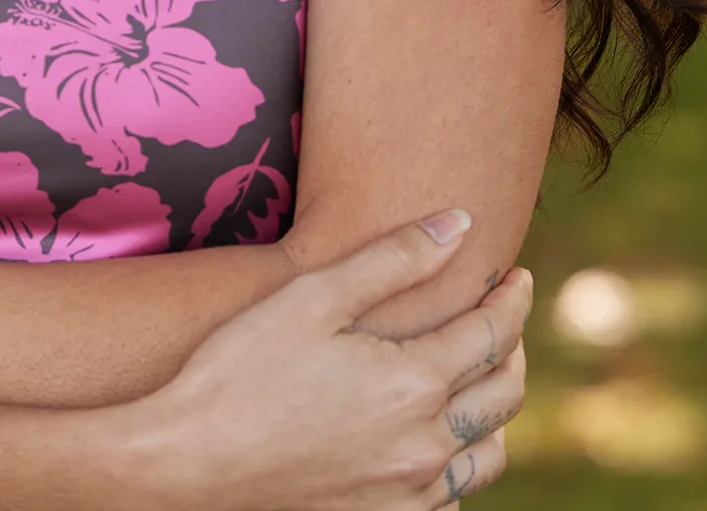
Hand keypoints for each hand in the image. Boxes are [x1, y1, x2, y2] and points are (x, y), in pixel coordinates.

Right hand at [118, 213, 529, 510]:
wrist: (189, 461)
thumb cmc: (241, 368)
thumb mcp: (312, 295)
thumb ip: (393, 259)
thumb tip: (459, 224)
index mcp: (414, 382)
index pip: (492, 333)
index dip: (510, 298)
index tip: (517, 273)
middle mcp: (425, 445)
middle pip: (503, 395)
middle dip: (513, 348)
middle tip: (505, 316)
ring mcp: (408, 493)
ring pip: (488, 454)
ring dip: (496, 411)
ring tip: (483, 377)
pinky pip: (453, 496)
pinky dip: (461, 461)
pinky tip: (438, 438)